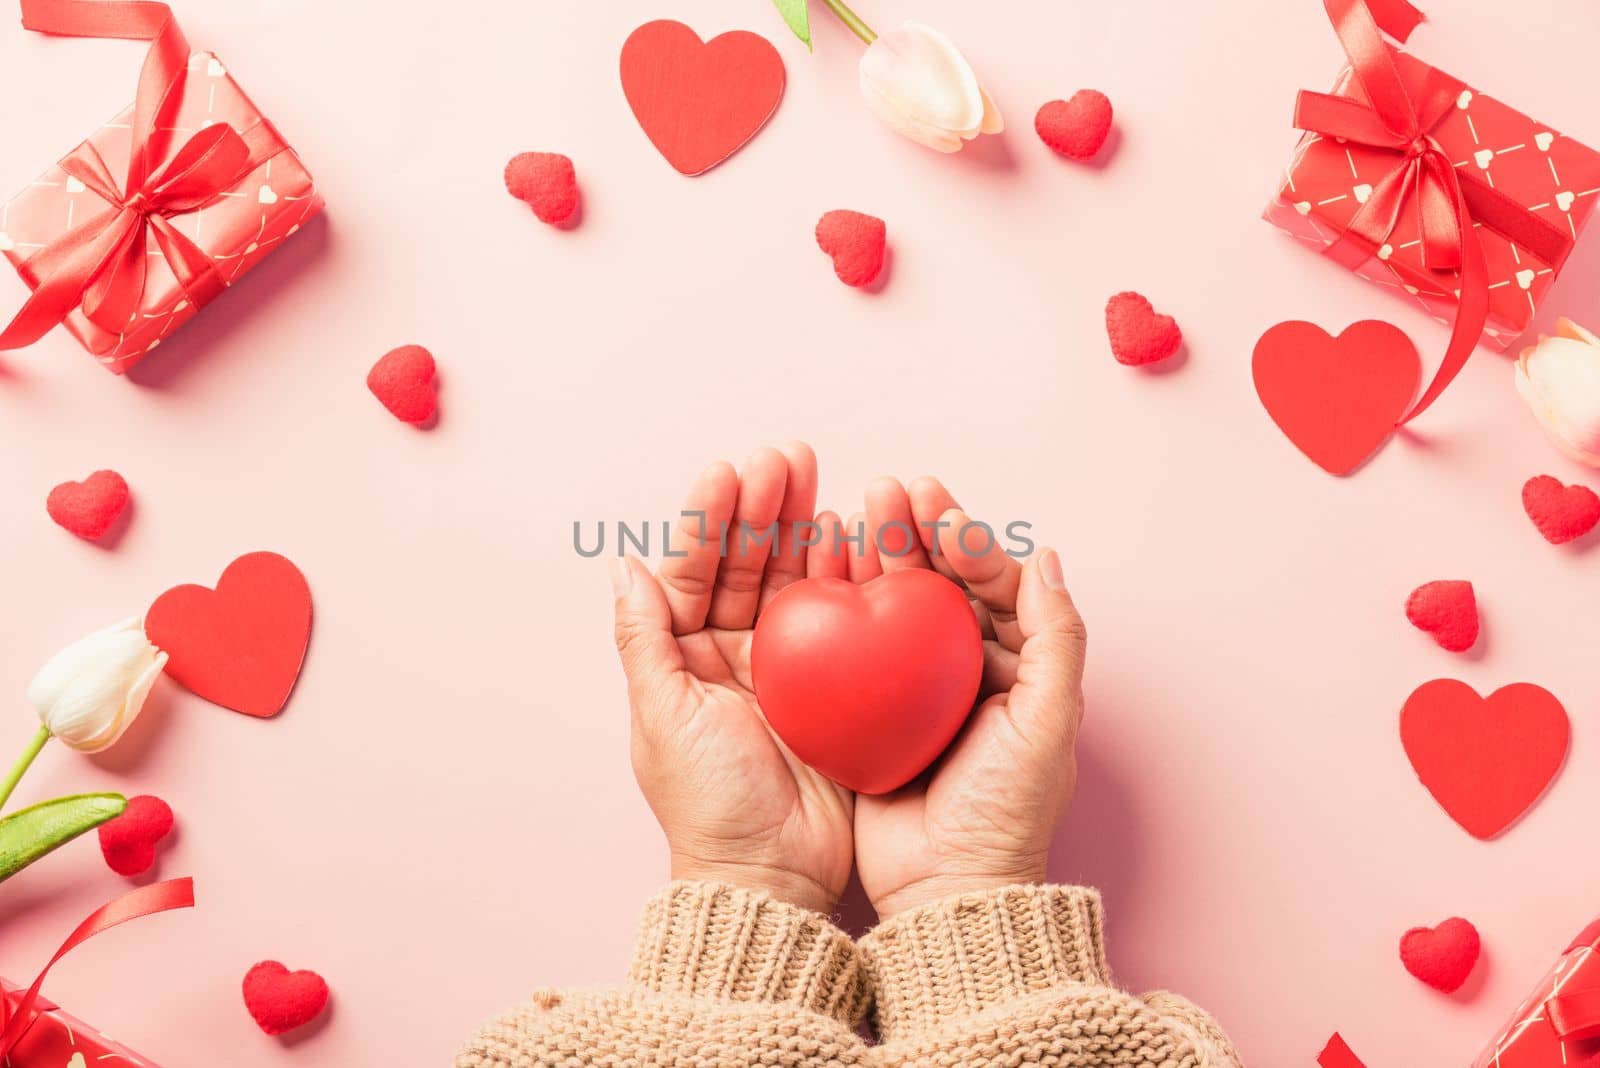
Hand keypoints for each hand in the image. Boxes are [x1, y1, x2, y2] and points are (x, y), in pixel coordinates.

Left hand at [610, 444, 853, 915]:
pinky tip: (855, 535)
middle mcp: (733, 653)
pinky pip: (843, 619)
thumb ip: (643, 638)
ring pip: (795, 581)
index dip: (710, 520)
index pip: (694, 571)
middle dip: (763, 508)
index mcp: (685, 658)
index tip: (728, 471)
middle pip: (748, 564)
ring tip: (820, 478)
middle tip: (786, 457)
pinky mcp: (837, 688)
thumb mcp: (662, 716)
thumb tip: (623, 566)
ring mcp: (789, 668)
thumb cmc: (707, 802)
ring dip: (805, 528)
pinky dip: (848, 576)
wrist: (772, 872)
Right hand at [838, 477, 1086, 920]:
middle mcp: (965, 671)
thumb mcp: (1048, 722)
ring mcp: (912, 691)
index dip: (970, 544)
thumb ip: (1057, 639)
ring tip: (855, 512)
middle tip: (890, 490)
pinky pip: (853, 647)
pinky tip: (822, 572)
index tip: (939, 513)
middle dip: (918, 532)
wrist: (945, 888)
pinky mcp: (868, 713)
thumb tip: (1047, 558)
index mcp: (1016, 668)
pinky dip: (840, 606)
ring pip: (895, 606)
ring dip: (878, 556)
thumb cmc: (1006, 811)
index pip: (995, 586)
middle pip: (942, 584)